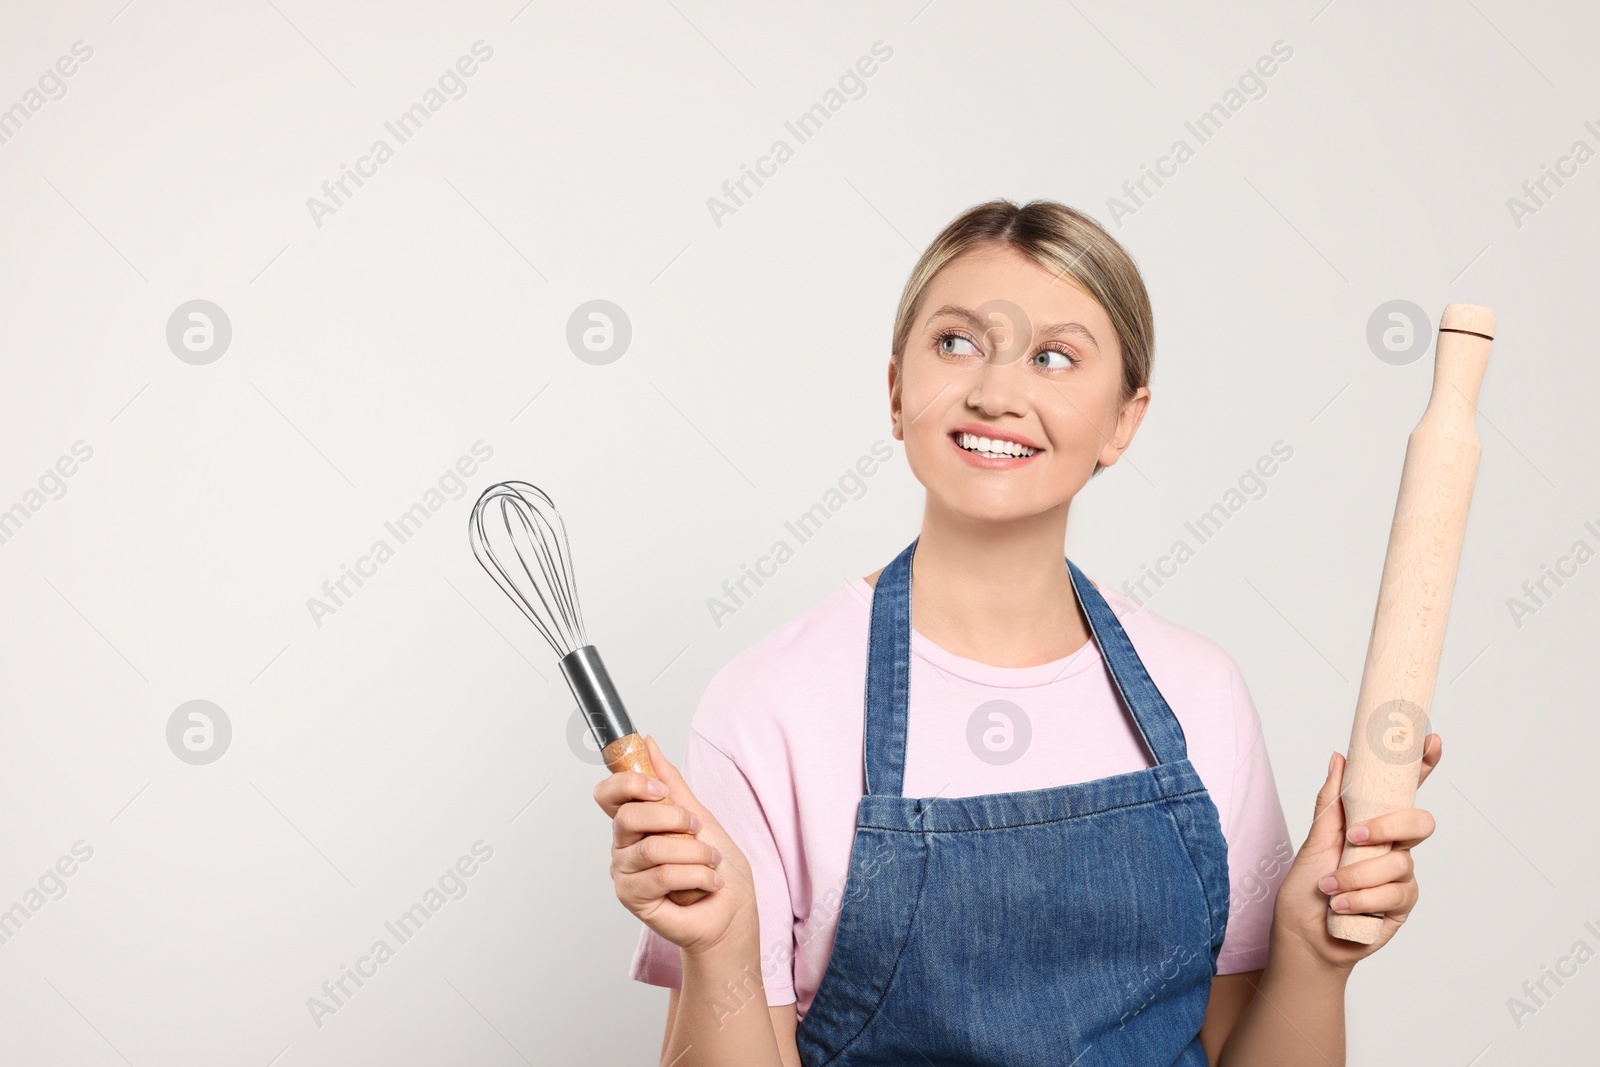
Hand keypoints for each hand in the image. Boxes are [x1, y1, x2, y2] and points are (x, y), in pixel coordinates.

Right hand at [593, 735, 759, 957]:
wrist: (732, 910)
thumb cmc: (716, 867)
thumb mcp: (699, 815)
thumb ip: (671, 782)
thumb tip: (648, 743)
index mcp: (634, 822)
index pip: (609, 794)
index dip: (629, 783)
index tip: (661, 789)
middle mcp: (623, 846)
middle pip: (628, 816)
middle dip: (672, 818)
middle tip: (696, 829)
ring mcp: (624, 873)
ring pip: (652, 848)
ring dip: (694, 853)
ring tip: (712, 862)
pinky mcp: (633, 899)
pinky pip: (660, 876)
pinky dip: (696, 876)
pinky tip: (709, 882)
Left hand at [1270, 733, 1442, 970]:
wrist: (1305, 937)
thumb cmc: (1306, 890)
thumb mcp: (1313, 841)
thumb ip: (1331, 803)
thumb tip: (1339, 758)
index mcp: (1373, 825)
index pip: (1404, 791)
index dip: (1423, 766)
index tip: (1430, 742)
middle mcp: (1393, 847)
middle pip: (1419, 822)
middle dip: (1388, 827)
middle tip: (1354, 838)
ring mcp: (1401, 875)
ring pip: (1400, 862)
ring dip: (1358, 875)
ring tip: (1330, 887)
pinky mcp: (1403, 904)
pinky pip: (1395, 893)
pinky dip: (1362, 898)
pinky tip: (1341, 905)